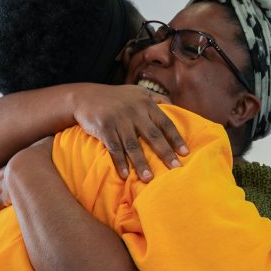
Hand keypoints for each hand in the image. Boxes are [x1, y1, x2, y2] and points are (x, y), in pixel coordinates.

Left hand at [0, 137, 54, 221]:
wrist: (34, 163)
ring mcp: (7, 184)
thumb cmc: (46, 154)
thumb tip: (73, 140)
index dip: (4, 171)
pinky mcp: (6, 196)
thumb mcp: (52, 146)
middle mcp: (10, 172)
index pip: (10, 167)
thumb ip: (60, 146)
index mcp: (20, 162)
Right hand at [71, 84, 187, 180]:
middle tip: (175, 168)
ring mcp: (118, 119)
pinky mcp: (104, 127)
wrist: (85, 96)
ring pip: (132, 145)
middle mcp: (134, 111)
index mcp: (145, 104)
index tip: (185, 153)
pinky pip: (113, 148)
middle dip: (165, 153)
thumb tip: (174, 106)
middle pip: (153, 135)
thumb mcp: (137, 92)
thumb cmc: (115, 97)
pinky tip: (124, 175)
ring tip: (149, 178)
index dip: (176, 138)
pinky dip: (119, 162)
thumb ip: (156, 99)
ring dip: (141, 163)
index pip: (165, 122)